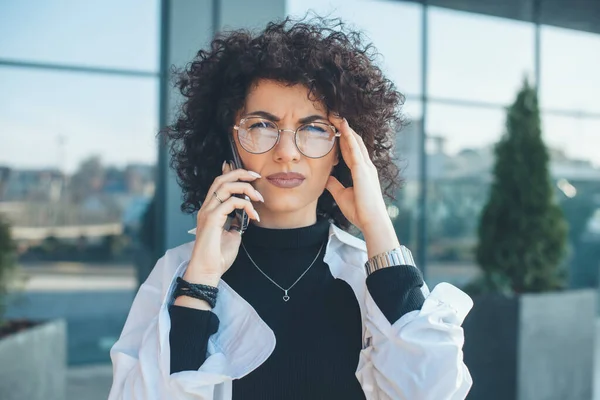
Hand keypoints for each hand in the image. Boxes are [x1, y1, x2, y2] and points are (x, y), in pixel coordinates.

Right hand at [186, 161, 262, 284]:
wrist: (209, 271)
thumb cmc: (218, 257)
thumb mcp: (232, 234)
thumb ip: (236, 222)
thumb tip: (244, 215)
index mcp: (210, 210)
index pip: (219, 183)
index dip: (232, 173)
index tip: (250, 174)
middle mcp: (207, 208)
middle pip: (221, 179)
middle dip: (240, 173)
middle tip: (257, 177)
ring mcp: (207, 212)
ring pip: (225, 186)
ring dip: (246, 188)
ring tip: (259, 198)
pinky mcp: (211, 219)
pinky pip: (231, 202)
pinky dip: (246, 205)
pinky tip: (254, 216)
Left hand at [325, 116, 389, 233]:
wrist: (371, 221)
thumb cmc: (360, 211)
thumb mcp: (342, 195)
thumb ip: (335, 185)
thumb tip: (325, 178)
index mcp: (362, 172)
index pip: (351, 151)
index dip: (343, 138)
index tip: (334, 129)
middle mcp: (366, 166)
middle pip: (353, 142)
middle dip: (344, 129)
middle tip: (333, 116)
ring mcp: (366, 167)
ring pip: (355, 142)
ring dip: (345, 128)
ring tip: (336, 115)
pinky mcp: (363, 170)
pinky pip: (355, 149)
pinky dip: (349, 136)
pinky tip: (343, 126)